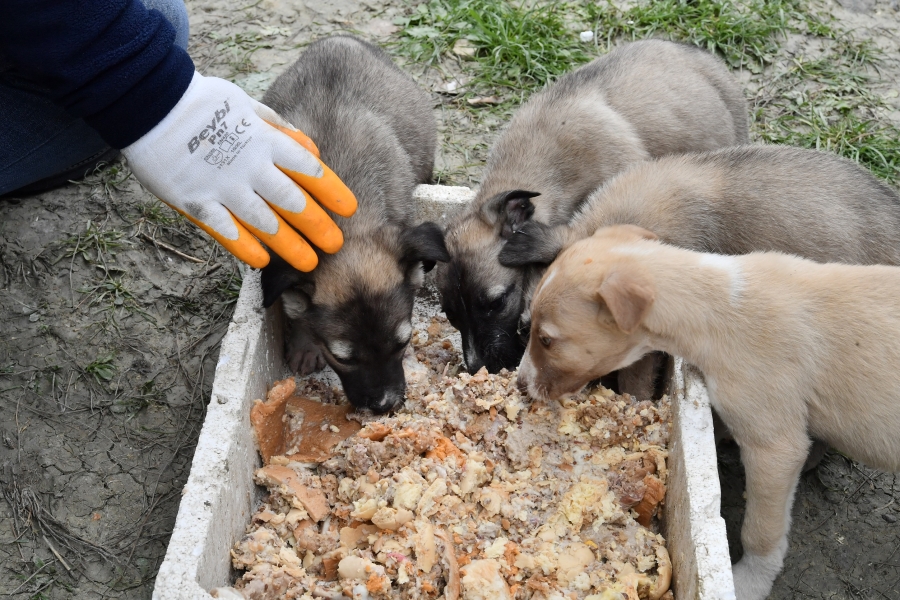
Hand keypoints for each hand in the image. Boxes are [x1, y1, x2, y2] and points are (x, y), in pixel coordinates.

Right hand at [122, 72, 356, 270]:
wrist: (150, 102)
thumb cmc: (204, 103)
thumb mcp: (248, 105)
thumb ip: (281, 130)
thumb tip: (312, 149)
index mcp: (265, 141)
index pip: (308, 169)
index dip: (332, 191)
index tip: (350, 209)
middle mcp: (249, 166)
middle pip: (292, 201)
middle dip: (317, 226)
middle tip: (335, 245)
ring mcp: (222, 186)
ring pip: (264, 222)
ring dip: (289, 245)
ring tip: (308, 264)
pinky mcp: (195, 201)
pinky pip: (225, 230)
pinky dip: (245, 247)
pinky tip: (262, 262)